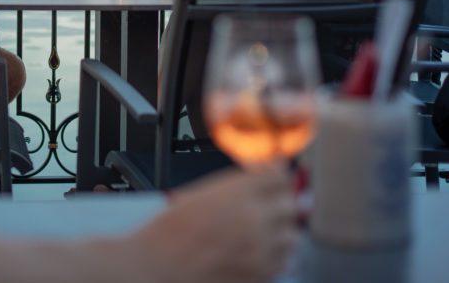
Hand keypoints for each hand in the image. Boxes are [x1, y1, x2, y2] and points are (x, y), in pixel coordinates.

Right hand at [125, 165, 297, 282]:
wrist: (157, 267)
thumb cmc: (170, 231)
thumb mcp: (201, 193)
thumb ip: (236, 185)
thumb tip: (260, 177)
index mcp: (237, 193)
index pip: (278, 176)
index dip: (275, 176)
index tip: (272, 178)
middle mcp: (254, 219)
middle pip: (290, 203)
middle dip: (280, 201)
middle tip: (265, 205)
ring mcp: (260, 250)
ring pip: (292, 235)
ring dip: (280, 230)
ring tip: (259, 232)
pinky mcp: (260, 275)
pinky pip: (284, 261)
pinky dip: (276, 256)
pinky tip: (257, 252)